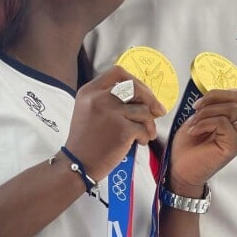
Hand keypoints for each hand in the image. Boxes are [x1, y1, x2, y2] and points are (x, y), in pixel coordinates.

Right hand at [65, 66, 166, 181]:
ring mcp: (111, 113)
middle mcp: (99, 98)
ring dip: (149, 124)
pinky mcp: (123, 129)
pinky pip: (144, 128)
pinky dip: (145, 136)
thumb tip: (141, 96)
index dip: (135, 80)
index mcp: (90, 91)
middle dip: (151, 99)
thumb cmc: (86, 141)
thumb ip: (108, 99)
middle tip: (158, 111)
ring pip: (143, 110)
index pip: (117, 72)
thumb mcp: (88, 110)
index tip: (143, 92)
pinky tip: (139, 142)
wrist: (78, 164)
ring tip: (144, 134)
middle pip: (135, 87)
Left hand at [169, 88, 236, 193]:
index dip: (231, 89)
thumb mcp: (198, 119)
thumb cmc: (187, 146)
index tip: (208, 99)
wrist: (179, 170)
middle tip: (196, 107)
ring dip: (206, 112)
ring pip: (232, 109)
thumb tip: (213, 93)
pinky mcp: (232, 146)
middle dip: (215, 95)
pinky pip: (222, 122)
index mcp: (232, 120)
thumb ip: (210, 107)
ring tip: (193, 123)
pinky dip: (204, 123)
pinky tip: (193, 131)